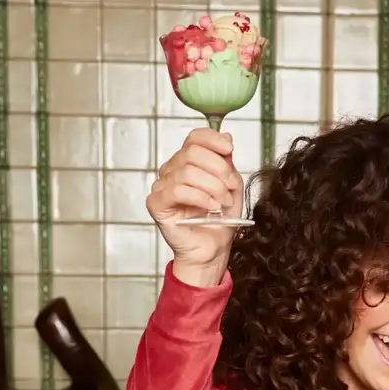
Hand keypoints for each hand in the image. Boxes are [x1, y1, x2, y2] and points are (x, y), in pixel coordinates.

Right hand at [147, 128, 243, 282]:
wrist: (211, 250)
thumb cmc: (218, 223)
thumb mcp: (231, 189)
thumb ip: (227, 165)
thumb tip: (227, 139)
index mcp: (188, 163)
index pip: (195, 138)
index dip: (213, 139)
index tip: (229, 150)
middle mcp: (172, 171)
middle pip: (192, 152)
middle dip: (218, 169)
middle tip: (230, 188)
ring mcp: (162, 186)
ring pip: (187, 172)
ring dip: (213, 187)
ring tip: (223, 203)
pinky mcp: (157, 203)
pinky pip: (177, 190)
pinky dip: (200, 197)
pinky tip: (211, 207)